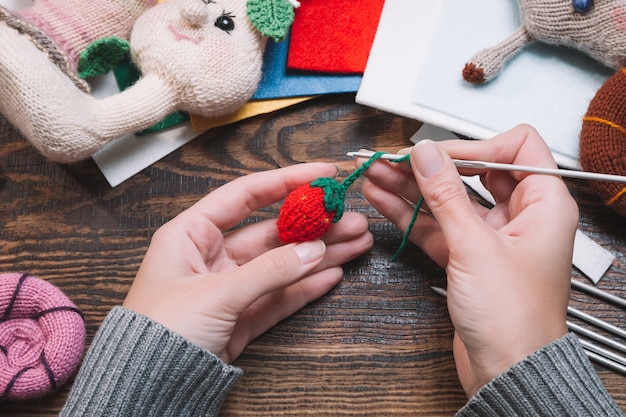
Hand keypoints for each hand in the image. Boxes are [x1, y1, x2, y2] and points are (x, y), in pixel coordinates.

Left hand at [123, 163, 372, 362]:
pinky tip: (334, 273)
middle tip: (351, 217)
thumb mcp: (215, 294)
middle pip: (273, 230)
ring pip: (283, 263)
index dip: (286, 181)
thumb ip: (268, 271)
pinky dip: (306, 286)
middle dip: (315, 224)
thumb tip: (314, 250)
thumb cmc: (161, 331)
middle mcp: (211, 255)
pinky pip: (280, 295)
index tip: (324, 173)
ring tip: (358, 242)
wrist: (145, 389)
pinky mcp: (241, 316)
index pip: (245, 194)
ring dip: (320, 253)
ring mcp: (229, 287)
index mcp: (190, 234)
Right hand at [360, 125, 577, 396]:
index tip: (436, 153)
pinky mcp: (468, 258)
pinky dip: (411, 214)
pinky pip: (437, 226)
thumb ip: (446, 194)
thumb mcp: (475, 246)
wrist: (507, 370)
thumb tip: (428, 154)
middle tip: (395, 159)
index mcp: (544, 205)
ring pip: (449, 200)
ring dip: (412, 188)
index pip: (514, 149)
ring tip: (378, 175)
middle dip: (431, 166)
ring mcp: (491, 237)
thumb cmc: (515, 319)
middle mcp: (520, 217)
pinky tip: (385, 200)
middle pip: (473, 173)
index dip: (474, 145)